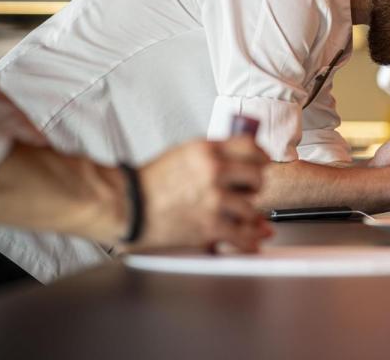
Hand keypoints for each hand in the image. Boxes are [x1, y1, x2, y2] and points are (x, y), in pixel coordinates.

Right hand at [135, 137, 271, 252]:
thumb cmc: (150, 182)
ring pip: (251, 208)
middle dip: (254, 186)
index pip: (251, 147)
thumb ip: (212, 155)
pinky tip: (252, 240)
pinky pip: (242, 235)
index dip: (261, 157)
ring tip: (233, 214)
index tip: (262, 164)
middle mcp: (213, 171)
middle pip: (257, 177)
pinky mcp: (210, 225)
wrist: (127, 205)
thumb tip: (242, 161)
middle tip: (246, 191)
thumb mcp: (182, 154)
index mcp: (206, 150)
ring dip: (245, 214)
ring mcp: (213, 199)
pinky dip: (249, 241)